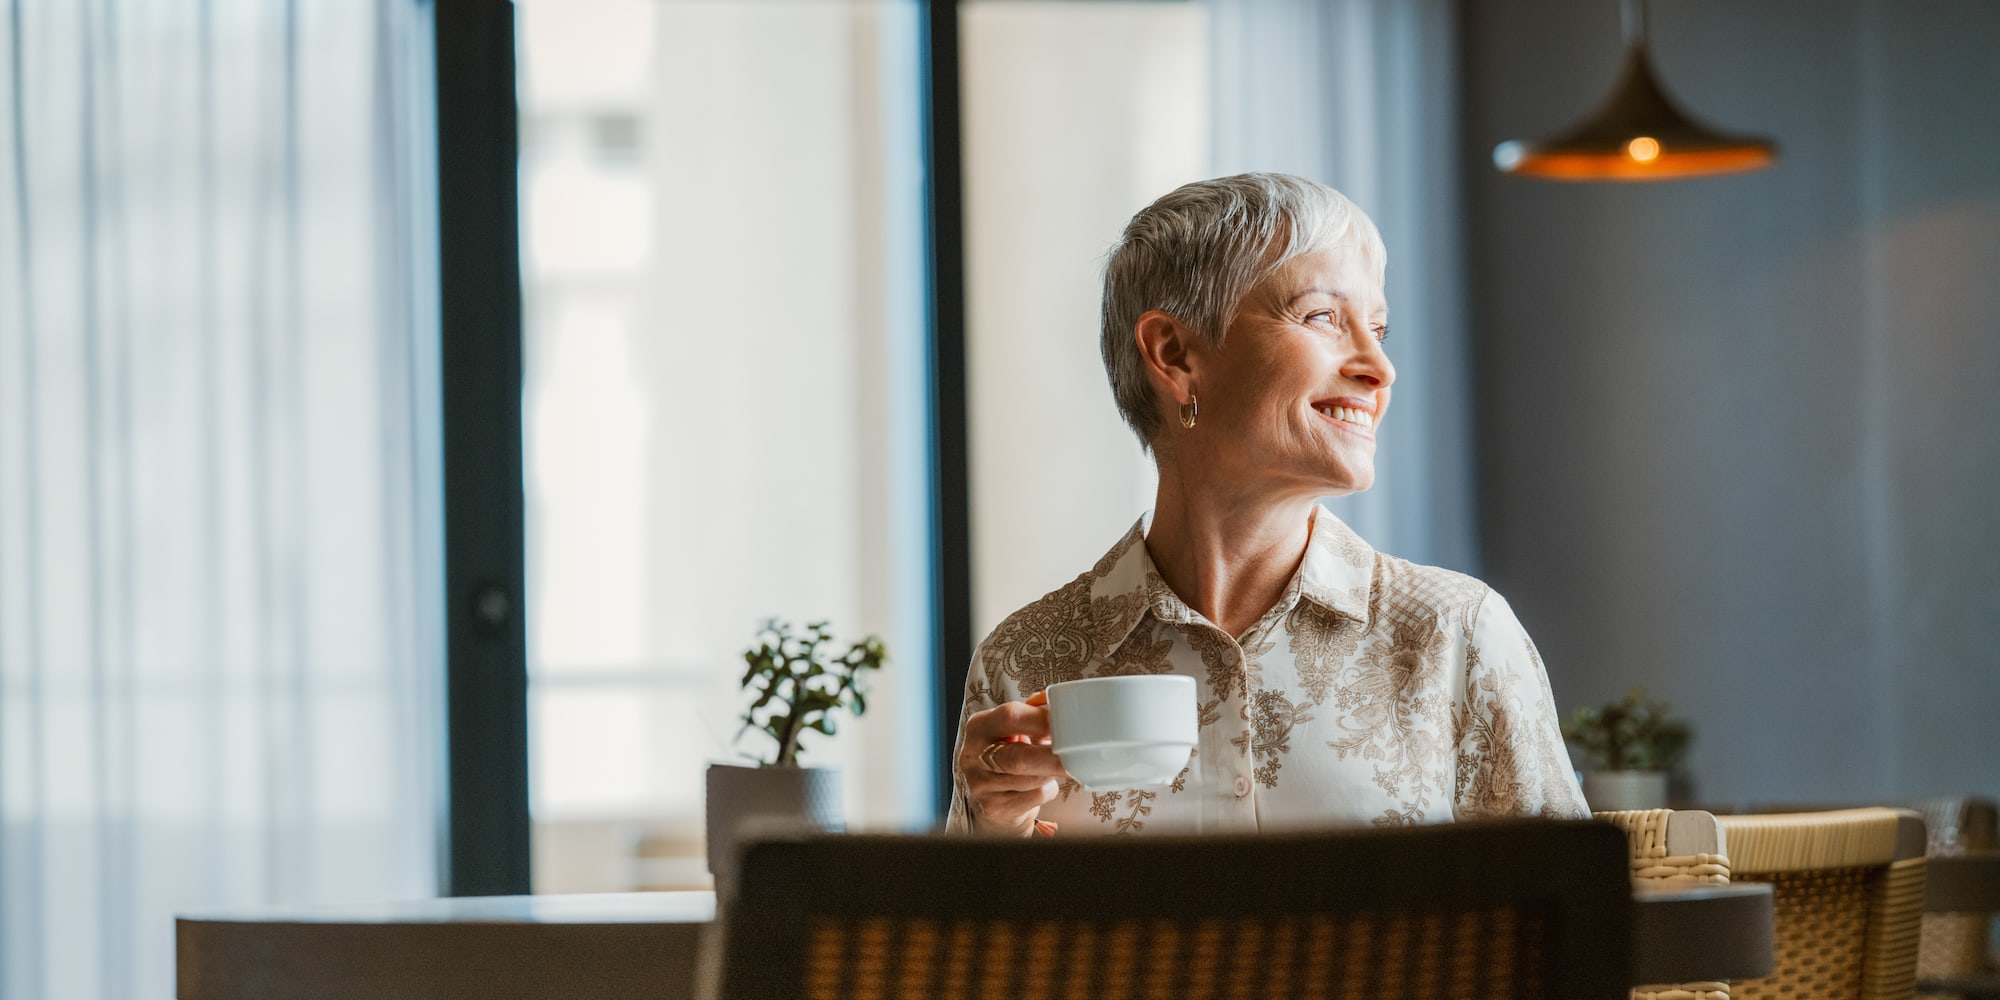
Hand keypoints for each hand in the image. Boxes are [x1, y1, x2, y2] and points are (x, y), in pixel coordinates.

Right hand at [959, 690, 1068, 836]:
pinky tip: (1039, 785)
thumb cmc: (1008, 754)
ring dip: (1051, 773)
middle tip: (1076, 755)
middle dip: (1053, 757)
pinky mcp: (994, 808)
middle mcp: (974, 755)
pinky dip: (1046, 790)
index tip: (1066, 724)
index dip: (1042, 720)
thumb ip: (1033, 716)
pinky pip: (1034, 797)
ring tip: (1051, 766)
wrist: (990, 796)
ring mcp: (981, 785)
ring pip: (1031, 781)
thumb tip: (1062, 709)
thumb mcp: (1011, 730)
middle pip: (1020, 758)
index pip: (1011, 717)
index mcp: (979, 726)